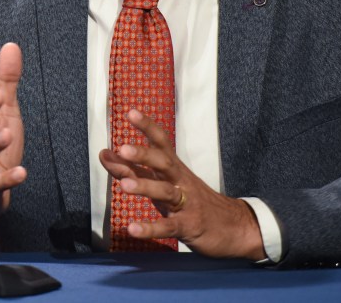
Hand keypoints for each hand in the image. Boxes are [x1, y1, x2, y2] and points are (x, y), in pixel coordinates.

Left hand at [99, 108, 264, 258]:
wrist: (236, 227)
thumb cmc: (191, 201)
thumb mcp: (161, 183)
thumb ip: (130, 169)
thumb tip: (104, 153)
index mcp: (174, 168)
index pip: (161, 142)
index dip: (147, 126)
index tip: (131, 112)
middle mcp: (180, 181)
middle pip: (163, 162)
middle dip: (144, 154)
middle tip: (123, 148)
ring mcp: (186, 203)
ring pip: (165, 191)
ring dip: (144, 187)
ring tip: (122, 186)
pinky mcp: (188, 226)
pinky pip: (168, 226)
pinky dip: (150, 227)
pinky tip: (132, 228)